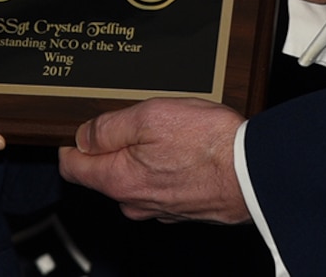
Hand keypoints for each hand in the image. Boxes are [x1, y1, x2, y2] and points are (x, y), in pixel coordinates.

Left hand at [58, 97, 249, 223]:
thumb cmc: (207, 143)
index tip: (76, 131)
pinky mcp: (183, 209)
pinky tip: (185, 150)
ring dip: (143, 157)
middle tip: (136, 121)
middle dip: (112, 147)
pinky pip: (161, 185)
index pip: (72, 168)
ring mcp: (160, 209)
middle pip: (104, 173)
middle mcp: (136, 203)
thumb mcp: (148, 116)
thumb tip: (83, 135)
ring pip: (135, 179)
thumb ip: (108, 128)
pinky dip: (166, 168)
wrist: (255, 172)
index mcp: (119, 180)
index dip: (70, 144)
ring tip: (168, 132)